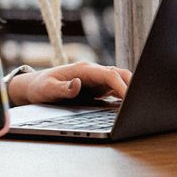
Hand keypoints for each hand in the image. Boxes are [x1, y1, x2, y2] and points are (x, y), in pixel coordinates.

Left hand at [6, 61, 131, 106]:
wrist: (34, 86)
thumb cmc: (40, 87)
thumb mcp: (47, 89)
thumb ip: (63, 88)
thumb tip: (77, 84)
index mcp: (84, 69)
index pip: (109, 74)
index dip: (122, 86)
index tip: (130, 98)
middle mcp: (93, 72)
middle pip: (120, 74)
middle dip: (133, 85)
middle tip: (142, 102)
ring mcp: (96, 79)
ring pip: (120, 80)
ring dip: (130, 90)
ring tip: (140, 105)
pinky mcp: (97, 88)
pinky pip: (115, 89)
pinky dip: (124, 96)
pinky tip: (130, 107)